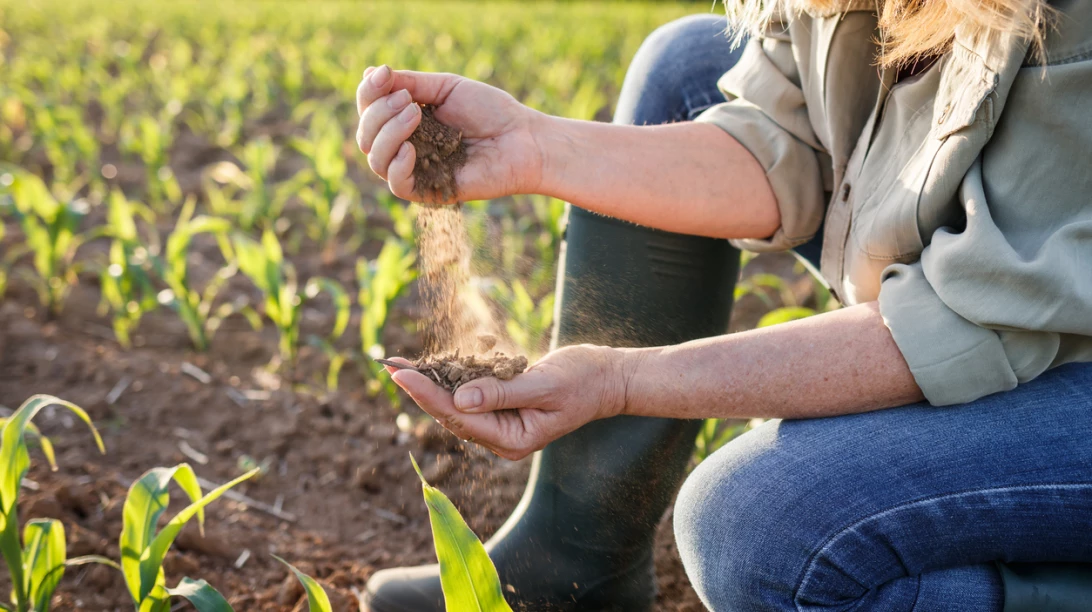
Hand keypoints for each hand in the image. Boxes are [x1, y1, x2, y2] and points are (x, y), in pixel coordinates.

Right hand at [355, 65, 546, 203]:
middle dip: (379, 113)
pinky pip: (396, 185)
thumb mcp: (448, 88)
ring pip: (375, 159)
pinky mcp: (429, 191)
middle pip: (366, 135)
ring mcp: (416, 170)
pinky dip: (396, 165)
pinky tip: (411, 148)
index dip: (368, 92)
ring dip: (387, 134)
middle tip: (407, 101)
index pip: (369, 110)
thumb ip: (412, 83)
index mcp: (406, 120)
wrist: (523, 139)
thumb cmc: (491, 112)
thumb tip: (370, 72)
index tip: (383, 75)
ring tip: (413, 114)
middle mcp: (405, 145)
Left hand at [385, 345, 627, 459]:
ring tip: (399, 365)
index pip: (460, 416)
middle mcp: (503, 437)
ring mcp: (503, 423)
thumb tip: (460, 398)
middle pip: (451, 413)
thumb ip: (502, 393)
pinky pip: (470, 394)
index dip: (427, 394)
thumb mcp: (544, 385)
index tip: (401, 374)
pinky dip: (450, 378)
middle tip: (388, 366)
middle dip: (420, 388)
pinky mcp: (504, 407)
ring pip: (456, 404)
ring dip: (430, 383)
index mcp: (513, 439)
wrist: (607, 378)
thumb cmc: (583, 381)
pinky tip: (430, 365)